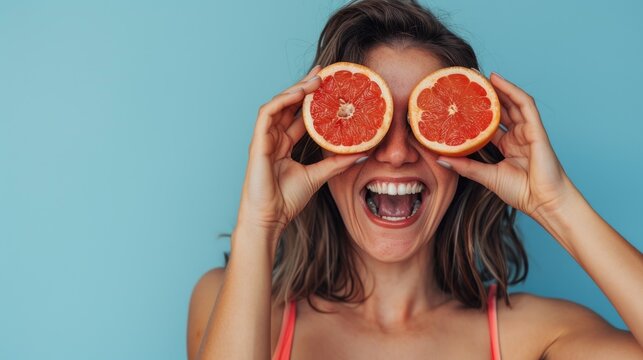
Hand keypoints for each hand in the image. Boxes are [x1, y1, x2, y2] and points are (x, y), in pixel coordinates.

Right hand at [236, 66, 365, 245]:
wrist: (270, 218)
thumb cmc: (287, 200)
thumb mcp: (319, 175)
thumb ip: (337, 162)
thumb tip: (364, 153)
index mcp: (284, 144)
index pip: (299, 115)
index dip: (312, 99)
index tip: (330, 86)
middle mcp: (274, 138)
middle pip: (289, 105)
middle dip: (305, 86)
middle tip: (324, 72)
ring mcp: (264, 139)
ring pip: (278, 104)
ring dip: (296, 89)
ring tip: (315, 79)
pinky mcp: (257, 142)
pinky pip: (268, 113)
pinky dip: (282, 100)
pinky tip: (298, 93)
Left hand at [437, 72, 574, 219]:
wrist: (544, 203)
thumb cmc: (520, 192)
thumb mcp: (485, 176)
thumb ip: (465, 166)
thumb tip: (439, 159)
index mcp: (507, 145)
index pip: (488, 123)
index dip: (474, 112)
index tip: (457, 102)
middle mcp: (517, 135)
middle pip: (499, 109)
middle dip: (484, 94)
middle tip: (465, 81)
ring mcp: (527, 130)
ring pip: (511, 101)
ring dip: (496, 87)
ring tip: (477, 75)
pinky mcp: (536, 128)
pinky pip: (524, 103)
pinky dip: (511, 90)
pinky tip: (497, 80)